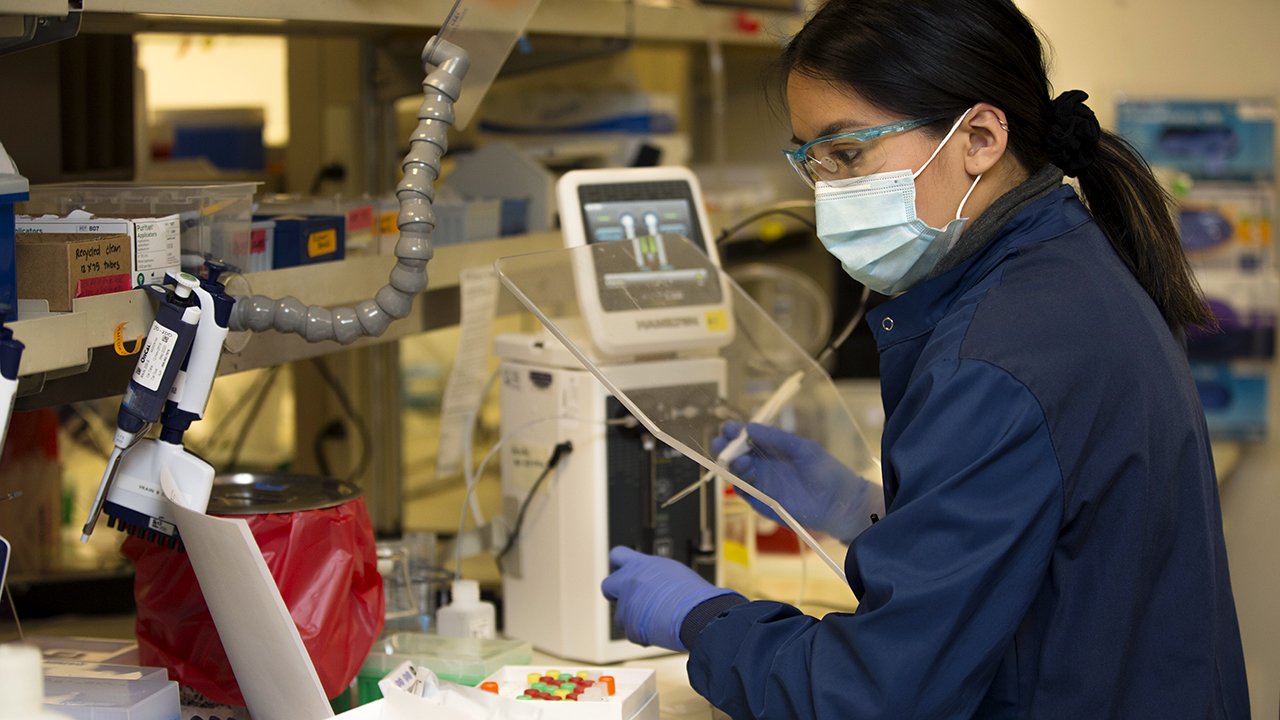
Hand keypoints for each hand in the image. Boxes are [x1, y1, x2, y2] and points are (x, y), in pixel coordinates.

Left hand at [601, 546, 739, 651]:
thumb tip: (649, 581)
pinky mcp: (630, 626)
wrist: (700, 614)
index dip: (619, 566)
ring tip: (658, 619)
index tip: (623, 573)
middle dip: (616, 594)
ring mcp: (628, 604)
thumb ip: (653, 575)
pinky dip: (643, 635)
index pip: (617, 555)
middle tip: (633, 600)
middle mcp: (630, 581)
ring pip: (621, 615)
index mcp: (642, 564)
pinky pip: (632, 633)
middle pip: (607, 586)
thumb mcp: (673, 572)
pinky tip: (660, 630)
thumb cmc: (693, 594)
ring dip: (634, 619)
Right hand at [712, 421, 874, 541]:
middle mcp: (763, 465)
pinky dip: (741, 481)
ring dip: (732, 463)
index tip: (729, 427)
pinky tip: (749, 471)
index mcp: (772, 449)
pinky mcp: (761, 501)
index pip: (746, 438)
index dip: (735, 432)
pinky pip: (743, 491)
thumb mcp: (802, 447)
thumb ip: (776, 438)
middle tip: (721, 441)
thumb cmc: (826, 472)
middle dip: (725, 446)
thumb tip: (749, 427)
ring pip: (735, 472)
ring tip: (742, 459)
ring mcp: (761, 483)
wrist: (839, 503)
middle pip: (734, 454)